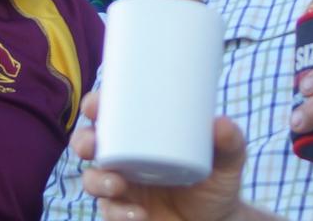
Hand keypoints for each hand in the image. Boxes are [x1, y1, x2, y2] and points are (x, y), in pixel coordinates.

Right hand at [74, 90, 277, 220]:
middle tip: (93, 145)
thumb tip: (221, 123)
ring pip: (92, 180)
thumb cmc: (216, 179)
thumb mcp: (227, 159)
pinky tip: (137, 213)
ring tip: (119, 184)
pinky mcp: (125, 213)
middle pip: (88, 144)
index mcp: (141, 134)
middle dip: (82, 141)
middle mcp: (125, 158)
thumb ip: (230, 141)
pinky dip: (119, 214)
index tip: (95, 105)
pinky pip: (110, 213)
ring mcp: (122, 187)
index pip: (111, 113)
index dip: (95, 105)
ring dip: (98, 180)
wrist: (217, 220)